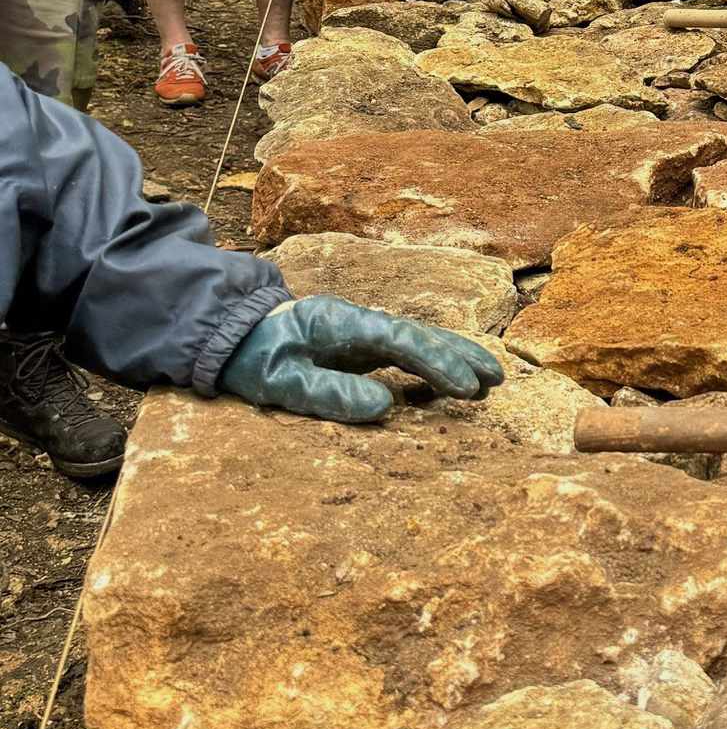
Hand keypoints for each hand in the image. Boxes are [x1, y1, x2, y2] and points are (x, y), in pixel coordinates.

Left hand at [219, 295, 504, 422]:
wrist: (228, 332)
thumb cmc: (253, 357)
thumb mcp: (280, 382)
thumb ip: (329, 393)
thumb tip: (385, 407)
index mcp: (341, 323)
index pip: (400, 340)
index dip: (437, 363)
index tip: (465, 388)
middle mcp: (358, 321)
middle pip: (420, 335)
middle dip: (461, 357)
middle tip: (496, 381)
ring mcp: (361, 332)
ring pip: (418, 340)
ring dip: (455, 358)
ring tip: (490, 381)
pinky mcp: (360, 345)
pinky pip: (405, 352)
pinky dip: (434, 364)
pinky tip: (453, 384)